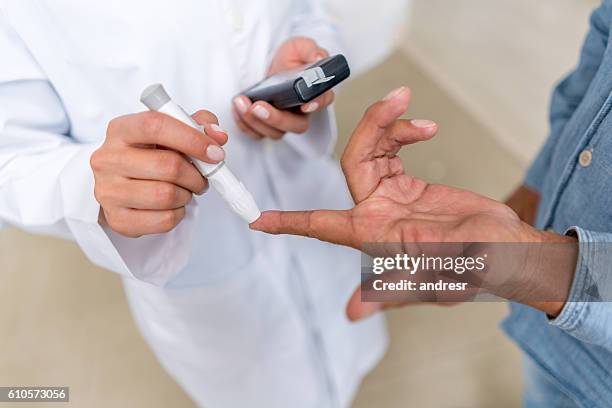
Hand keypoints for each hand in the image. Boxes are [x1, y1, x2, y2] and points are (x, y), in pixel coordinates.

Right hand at [91, 110, 227, 237]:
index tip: (215, 153)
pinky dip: (179, 214)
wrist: (119, 184)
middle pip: (167, 166)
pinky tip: (172, 205)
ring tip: (185, 190)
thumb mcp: (170, 132)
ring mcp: (109, 191)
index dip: (192, 139)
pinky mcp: (118, 219)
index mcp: (121, 130)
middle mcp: (108, 159)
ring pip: (167, 195)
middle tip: (202, 177)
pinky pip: (164, 220)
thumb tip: (218, 136)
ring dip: (187, 194)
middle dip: (196, 175)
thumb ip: (197, 125)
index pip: (156, 126)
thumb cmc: (149, 155)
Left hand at [233, 37, 334, 139]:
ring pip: (275, 132)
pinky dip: (246, 125)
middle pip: (296, 125)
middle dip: (276, 119)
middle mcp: (303, 112)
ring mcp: (285, 121)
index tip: (306, 105)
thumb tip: (317, 56)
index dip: (316, 104)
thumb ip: (310, 50)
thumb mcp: (300, 47)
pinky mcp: (268, 125)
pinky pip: (258, 134)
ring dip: (255, 121)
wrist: (273, 64)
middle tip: (258, 106)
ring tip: (241, 102)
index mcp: (317, 92)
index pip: (323, 101)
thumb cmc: (291, 57)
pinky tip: (237, 109)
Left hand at [251, 87, 577, 318]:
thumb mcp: (436, 281)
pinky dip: (404, 132)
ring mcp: (393, 197)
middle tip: (398, 100)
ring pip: (372, 149)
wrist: (507, 249)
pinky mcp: (410, 185)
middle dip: (372, 128)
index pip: (321, 226)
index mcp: (375, 236)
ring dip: (389, 124)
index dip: (289, 223)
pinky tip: (424, 128)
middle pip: (354, 161)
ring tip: (411, 106)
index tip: (258, 221)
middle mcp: (377, 214)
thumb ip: (394, 290)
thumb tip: (353, 313)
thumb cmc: (476, 270)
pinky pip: (393, 149)